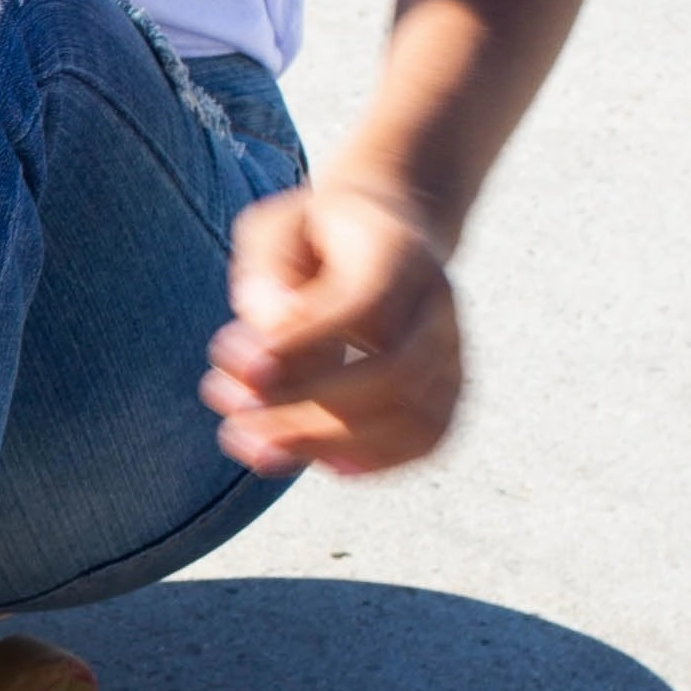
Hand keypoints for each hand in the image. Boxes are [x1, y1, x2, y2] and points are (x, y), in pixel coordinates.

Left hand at [204, 174, 461, 475]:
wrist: (384, 236)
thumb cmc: (316, 238)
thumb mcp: (277, 230)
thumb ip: (266, 271)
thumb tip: (270, 329)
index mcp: (398, 252)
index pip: (366, 306)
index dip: (306, 343)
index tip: (242, 366)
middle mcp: (437, 304)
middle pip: (397, 373)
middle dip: (311, 410)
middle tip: (238, 418)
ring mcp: (452, 350)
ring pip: (416, 418)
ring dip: (331, 444)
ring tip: (258, 448)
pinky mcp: (450, 388)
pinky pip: (428, 438)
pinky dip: (375, 460)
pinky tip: (316, 460)